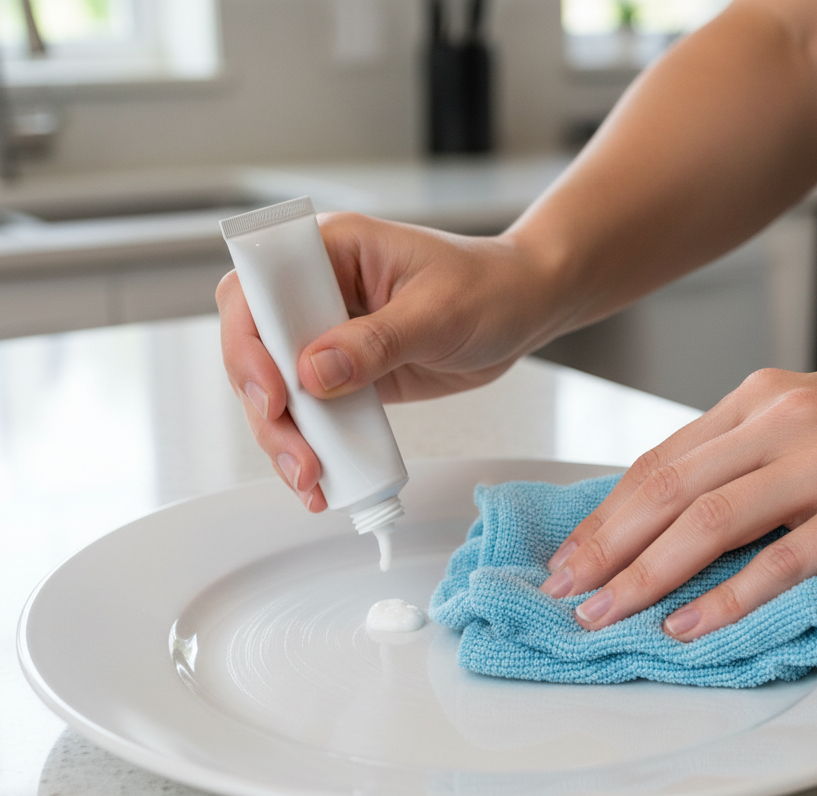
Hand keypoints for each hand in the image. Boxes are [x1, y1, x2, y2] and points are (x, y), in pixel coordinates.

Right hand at [217, 213, 556, 510]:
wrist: (521, 309)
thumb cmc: (488, 287)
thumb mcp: (437, 312)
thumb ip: (376, 342)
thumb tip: (315, 373)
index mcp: (330, 251)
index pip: (257, 289)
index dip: (250, 343)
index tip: (275, 390)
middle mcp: (316, 292)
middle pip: (255, 349)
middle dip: (266, 408)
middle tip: (297, 453)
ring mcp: (327, 335)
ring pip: (277, 389)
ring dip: (285, 438)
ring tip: (310, 479)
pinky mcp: (345, 374)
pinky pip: (313, 412)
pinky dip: (312, 446)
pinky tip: (321, 478)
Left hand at [540, 362, 816, 639]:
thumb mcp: (811, 422)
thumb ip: (743, 456)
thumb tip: (673, 510)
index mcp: (760, 400)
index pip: (660, 461)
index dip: (606, 512)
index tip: (569, 551)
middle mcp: (782, 422)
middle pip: (667, 490)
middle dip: (604, 546)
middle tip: (563, 588)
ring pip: (706, 523)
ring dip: (644, 576)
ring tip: (602, 614)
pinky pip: (776, 562)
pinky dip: (724, 598)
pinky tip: (686, 626)